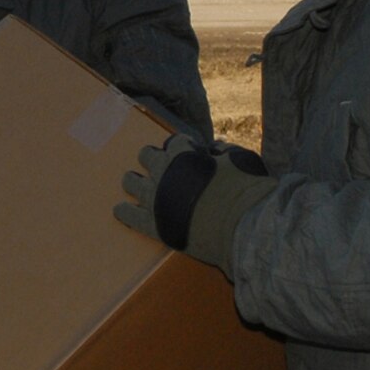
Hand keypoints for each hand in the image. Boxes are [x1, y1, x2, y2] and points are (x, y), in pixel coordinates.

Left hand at [115, 135, 274, 272]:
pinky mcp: (151, 224)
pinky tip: (121, 210)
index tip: (192, 154)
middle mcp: (163, 171)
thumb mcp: (242, 159)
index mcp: (183, 153)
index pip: (176, 141)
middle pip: (147, 156)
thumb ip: (225, 151)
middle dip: (156, 159)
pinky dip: (123, 212)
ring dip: (135, 181)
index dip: (185, 147)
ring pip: (130, 181)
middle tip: (165, 170)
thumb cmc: (247, 191)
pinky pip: (127, 215)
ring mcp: (154, 197)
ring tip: (139, 185)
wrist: (242, 227)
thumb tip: (215, 149)